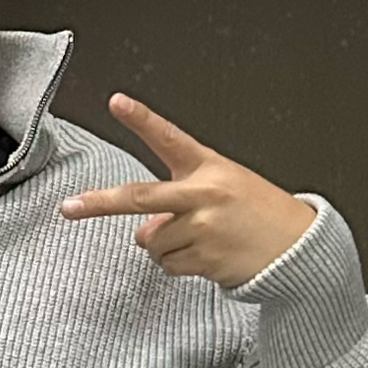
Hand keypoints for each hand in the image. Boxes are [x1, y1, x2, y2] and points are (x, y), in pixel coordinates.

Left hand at [60, 97, 316, 287]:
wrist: (298, 249)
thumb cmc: (260, 214)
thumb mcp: (225, 190)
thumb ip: (178, 204)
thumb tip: (144, 234)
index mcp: (208, 167)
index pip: (170, 138)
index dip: (142, 119)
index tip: (117, 101)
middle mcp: (203, 193)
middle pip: (139, 197)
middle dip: (98, 204)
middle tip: (69, 207)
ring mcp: (203, 225)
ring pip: (153, 242)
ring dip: (169, 248)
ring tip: (205, 241)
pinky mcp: (205, 257)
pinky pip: (169, 266)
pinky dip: (182, 266)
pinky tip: (210, 257)